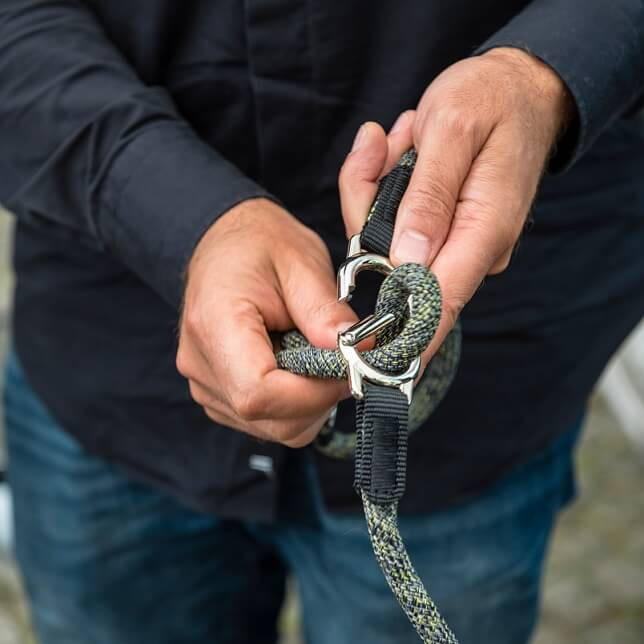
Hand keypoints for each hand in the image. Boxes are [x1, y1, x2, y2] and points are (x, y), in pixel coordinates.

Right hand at [177, 198, 354, 446]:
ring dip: (309, 403)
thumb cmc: (258, 245)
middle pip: (267, 419)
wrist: (224, 244)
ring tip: (314, 354)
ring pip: (271, 427)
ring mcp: (205, 383)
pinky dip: (294, 404)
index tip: (348, 367)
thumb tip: (359, 350)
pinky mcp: (217, 394)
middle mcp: (201, 363)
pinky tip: (297, 365)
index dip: (313, 393)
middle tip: (342, 360)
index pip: (259, 393)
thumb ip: (326, 309)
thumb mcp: (300, 260)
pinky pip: (264, 421)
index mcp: (215, 325)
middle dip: (318, 399)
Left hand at [339, 47, 573, 364]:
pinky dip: (383, 188)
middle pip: (399, 269)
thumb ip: (428, 197)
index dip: (403, 335)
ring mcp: (454, 241)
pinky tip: (400, 148)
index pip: (441, 301)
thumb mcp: (451, 132)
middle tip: (381, 149)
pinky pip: (392, 224)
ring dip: (378, 191)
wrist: (513, 88)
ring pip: (388, 244)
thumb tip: (407, 262)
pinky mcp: (440, 231)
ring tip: (403, 137)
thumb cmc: (488, 101)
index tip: (369, 359)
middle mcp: (471, 246)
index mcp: (484, 229)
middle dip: (370, 219)